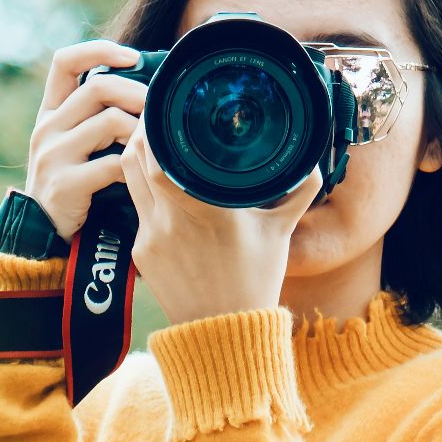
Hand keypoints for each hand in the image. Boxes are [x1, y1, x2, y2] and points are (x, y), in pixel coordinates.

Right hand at [23, 40, 149, 239]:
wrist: (44, 235)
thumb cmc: (74, 184)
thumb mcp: (77, 144)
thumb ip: (98, 117)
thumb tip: (150, 88)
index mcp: (51, 112)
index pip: (65, 61)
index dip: (99, 50)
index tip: (134, 57)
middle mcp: (47, 127)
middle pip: (98, 87)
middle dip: (138, 93)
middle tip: (161, 108)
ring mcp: (53, 155)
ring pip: (110, 121)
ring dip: (141, 131)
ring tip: (153, 145)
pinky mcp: (65, 183)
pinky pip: (113, 164)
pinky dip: (135, 167)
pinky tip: (142, 174)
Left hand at [120, 119, 323, 325]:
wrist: (223, 333)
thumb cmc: (255, 281)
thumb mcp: (281, 232)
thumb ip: (299, 191)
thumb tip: (314, 160)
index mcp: (207, 209)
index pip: (160, 158)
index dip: (153, 128)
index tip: (164, 108)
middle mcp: (171, 220)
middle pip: (134, 159)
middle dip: (141, 133)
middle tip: (155, 116)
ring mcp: (150, 236)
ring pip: (128, 180)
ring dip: (135, 157)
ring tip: (150, 141)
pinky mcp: (139, 252)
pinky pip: (135, 207)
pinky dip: (142, 190)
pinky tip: (155, 183)